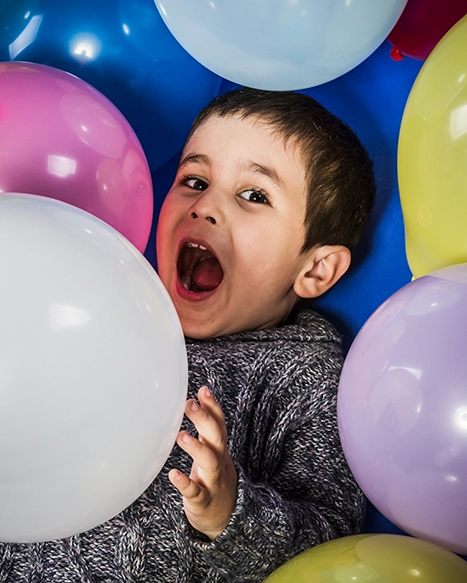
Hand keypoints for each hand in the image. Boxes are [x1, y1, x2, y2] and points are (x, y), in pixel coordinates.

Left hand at [168, 386, 237, 539]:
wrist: (225, 518)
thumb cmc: (213, 477)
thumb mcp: (212, 452)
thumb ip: (205, 429)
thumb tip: (191, 400)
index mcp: (219, 448)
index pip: (219, 423)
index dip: (213, 406)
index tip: (203, 389)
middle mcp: (218, 461)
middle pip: (216, 437)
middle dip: (205, 420)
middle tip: (189, 405)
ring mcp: (212, 481)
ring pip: (209, 462)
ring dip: (196, 448)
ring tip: (181, 436)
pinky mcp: (203, 500)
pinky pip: (195, 492)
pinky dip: (185, 483)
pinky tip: (173, 474)